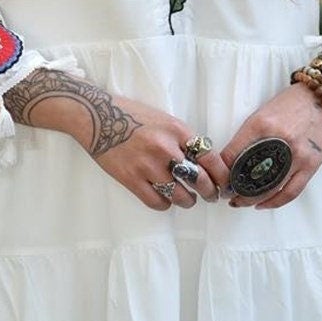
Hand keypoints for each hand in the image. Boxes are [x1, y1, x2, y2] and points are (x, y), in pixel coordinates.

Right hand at [1, 69, 224, 210]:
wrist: (96, 117)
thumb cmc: (132, 115)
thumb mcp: (165, 120)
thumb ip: (183, 139)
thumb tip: (204, 162)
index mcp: (177, 130)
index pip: (211, 158)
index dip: (222, 175)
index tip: (225, 183)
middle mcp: (166, 148)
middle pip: (199, 180)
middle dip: (210, 192)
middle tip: (211, 196)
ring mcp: (148, 166)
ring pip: (180, 195)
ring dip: (188, 201)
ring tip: (187, 199)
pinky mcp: (131, 179)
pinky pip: (157, 202)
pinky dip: (165, 204)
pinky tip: (165, 199)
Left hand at [220, 83, 321, 208]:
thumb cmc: (290, 105)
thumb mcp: (262, 114)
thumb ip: (247, 137)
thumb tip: (231, 161)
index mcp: (260, 125)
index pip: (232, 155)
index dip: (221, 172)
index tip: (217, 179)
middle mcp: (278, 141)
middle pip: (249, 176)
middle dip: (234, 191)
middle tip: (228, 195)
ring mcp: (296, 155)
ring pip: (268, 189)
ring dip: (251, 200)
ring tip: (241, 202)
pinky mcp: (310, 165)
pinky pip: (290, 191)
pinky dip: (274, 202)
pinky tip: (263, 204)